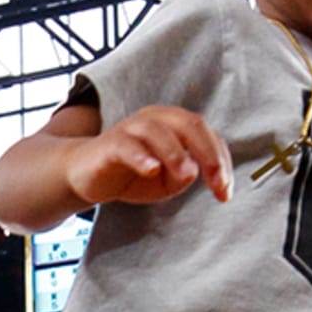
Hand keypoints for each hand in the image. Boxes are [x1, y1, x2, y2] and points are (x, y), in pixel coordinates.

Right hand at [64, 106, 231, 207]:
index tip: (225, 192)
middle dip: (209, 155)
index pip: (207, 135)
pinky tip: (151, 169)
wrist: (86, 175)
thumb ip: (184, 175)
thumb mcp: (167, 181)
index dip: (221, 161)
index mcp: (175, 124)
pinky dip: (141, 156)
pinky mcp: (110, 144)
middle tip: (216, 183)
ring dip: (177, 153)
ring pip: (159, 131)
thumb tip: (194, 171)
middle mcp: (156, 119)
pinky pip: (126, 145)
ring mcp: (131, 129)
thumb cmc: (131, 174)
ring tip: (187, 175)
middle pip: (190, 125)